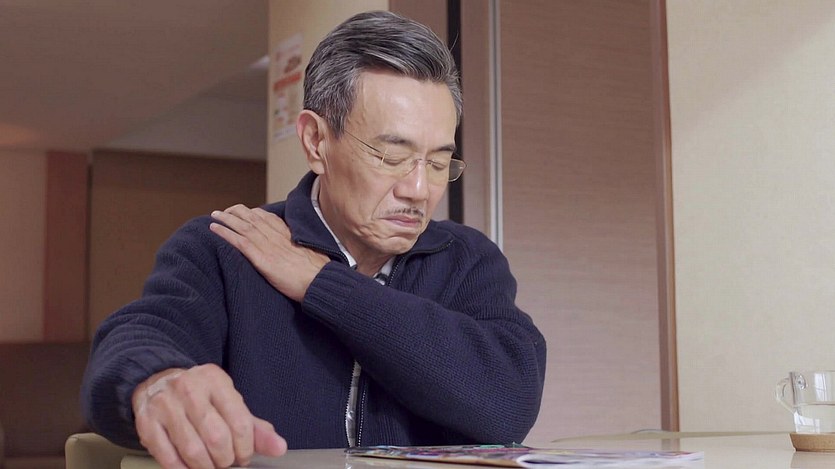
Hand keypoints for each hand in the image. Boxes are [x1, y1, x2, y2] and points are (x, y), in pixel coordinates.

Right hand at [132, 364, 286, 468]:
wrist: (156, 380)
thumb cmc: (200, 396)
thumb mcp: (229, 402)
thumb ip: (254, 426)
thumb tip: (279, 447)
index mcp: (215, 380)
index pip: (239, 422)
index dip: (245, 448)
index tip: (244, 456)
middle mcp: (189, 389)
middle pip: (216, 438)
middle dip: (226, 460)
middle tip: (226, 462)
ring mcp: (165, 405)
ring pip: (193, 450)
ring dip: (206, 467)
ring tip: (210, 466)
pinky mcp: (146, 423)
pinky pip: (168, 457)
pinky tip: (189, 467)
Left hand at [209, 205, 328, 301]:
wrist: (321, 282)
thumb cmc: (319, 273)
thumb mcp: (312, 255)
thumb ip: (300, 250)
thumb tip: (298, 254)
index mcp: (289, 235)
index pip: (267, 218)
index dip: (253, 213)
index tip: (244, 212)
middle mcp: (277, 236)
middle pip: (253, 218)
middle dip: (237, 211)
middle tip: (224, 211)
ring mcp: (269, 247)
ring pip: (243, 226)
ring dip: (226, 219)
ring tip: (214, 215)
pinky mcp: (262, 259)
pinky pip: (240, 242)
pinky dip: (225, 233)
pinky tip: (214, 229)